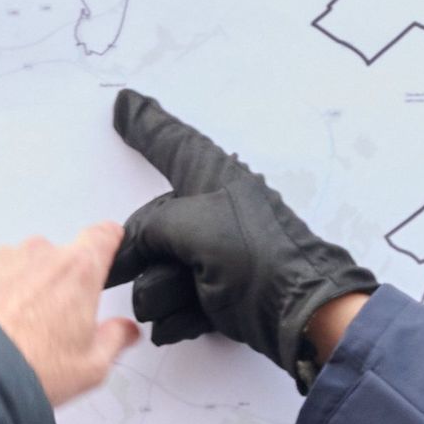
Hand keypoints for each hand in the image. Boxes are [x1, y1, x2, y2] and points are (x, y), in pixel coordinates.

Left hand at [0, 225, 142, 408]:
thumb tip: (124, 330)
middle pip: (59, 258)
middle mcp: (41, 254)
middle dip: (57, 282)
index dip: (107, 242)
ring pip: (21, 263)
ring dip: (21, 284)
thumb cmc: (33, 370)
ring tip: (11, 325)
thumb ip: (114, 339)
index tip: (106, 248)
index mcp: (79, 271)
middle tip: (49, 320)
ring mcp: (3, 257)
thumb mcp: (92, 366)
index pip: (103, 235)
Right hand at [109, 90, 378, 386]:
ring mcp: (217, 256)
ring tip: (190, 295)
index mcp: (213, 179)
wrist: (300, 313)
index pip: (172, 143)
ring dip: (164, 292)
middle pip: (154, 225)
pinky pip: (180, 305)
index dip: (146, 124)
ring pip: (162, 271)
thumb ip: (150, 229)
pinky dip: (179, 317)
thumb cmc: (253, 256)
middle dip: (141, 254)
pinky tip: (184, 320)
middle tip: (123, 269)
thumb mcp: (191, 227)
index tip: (125, 103)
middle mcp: (213, 211)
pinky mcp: (222, 295)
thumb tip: (131, 250)